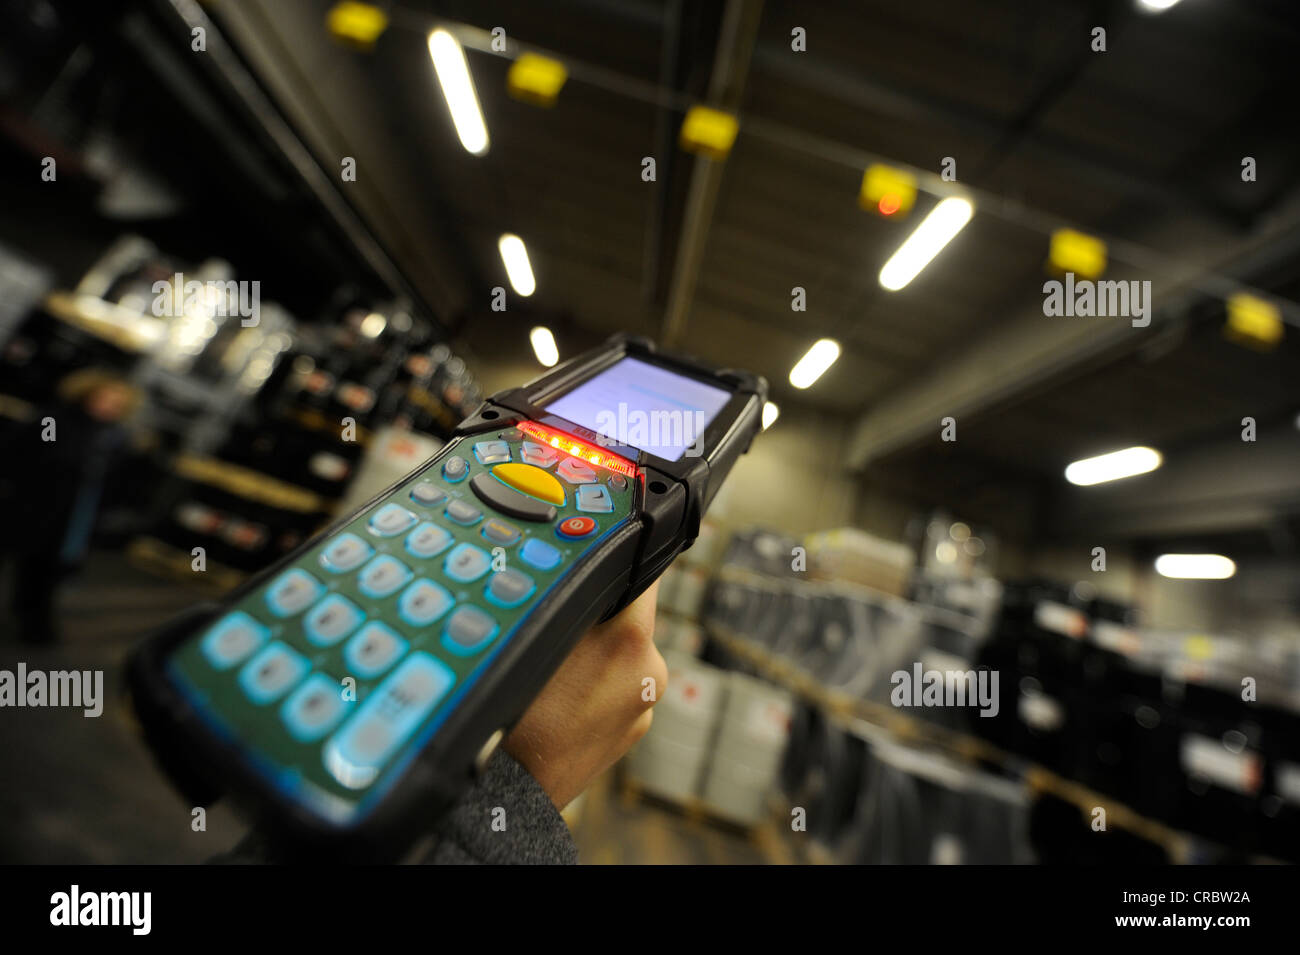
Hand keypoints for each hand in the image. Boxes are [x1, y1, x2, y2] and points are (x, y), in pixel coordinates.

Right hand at [504, 581, 666, 809]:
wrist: (514, 796)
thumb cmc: (517, 718)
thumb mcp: (536, 641)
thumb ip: (570, 603)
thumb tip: (583, 569)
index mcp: (632, 641)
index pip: (644, 575)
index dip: (621, 563)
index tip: (600, 560)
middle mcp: (651, 672)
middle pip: (629, 620)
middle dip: (598, 620)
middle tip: (555, 633)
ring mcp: (646, 706)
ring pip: (622, 658)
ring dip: (595, 658)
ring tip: (552, 681)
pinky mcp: (635, 731)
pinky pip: (617, 691)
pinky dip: (595, 690)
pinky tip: (560, 706)